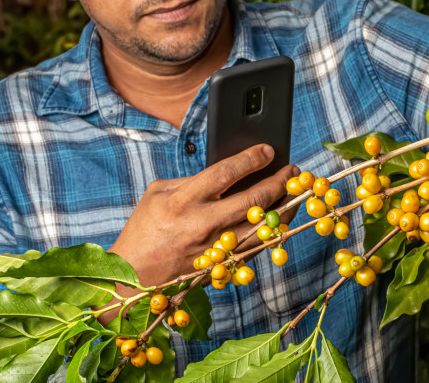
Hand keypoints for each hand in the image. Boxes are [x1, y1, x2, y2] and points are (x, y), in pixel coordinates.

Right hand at [108, 144, 298, 287]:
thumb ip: (192, 181)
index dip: (251, 159)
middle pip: (253, 200)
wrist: (133, 277)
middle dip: (279, 183)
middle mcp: (201, 224)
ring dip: (284, 208)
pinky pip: (255, 247)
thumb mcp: (158, 194)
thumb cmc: (144, 231)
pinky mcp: (221, 266)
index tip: (269, 150)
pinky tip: (281, 218)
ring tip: (296, 192)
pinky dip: (272, 231)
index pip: (225, 173)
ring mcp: (214, 249)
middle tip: (293, 171)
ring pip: (261, 227)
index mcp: (183, 201)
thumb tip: (227, 173)